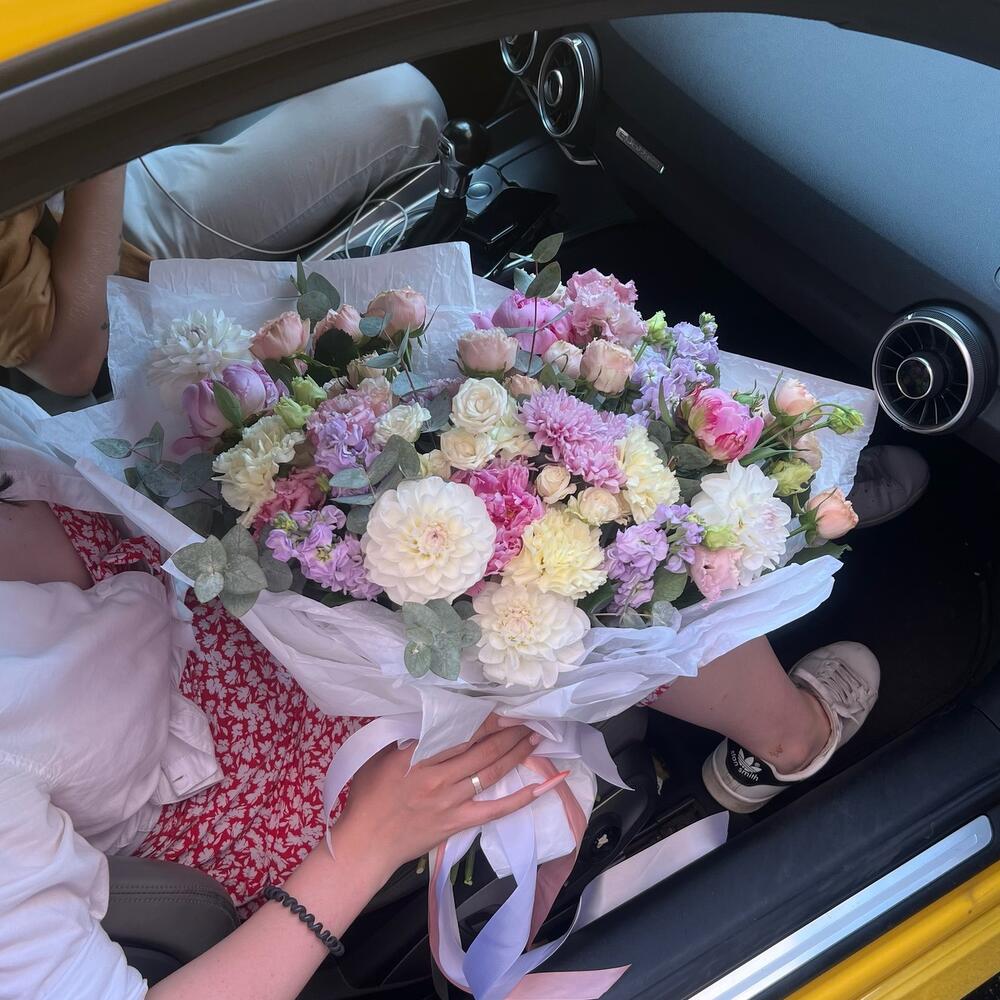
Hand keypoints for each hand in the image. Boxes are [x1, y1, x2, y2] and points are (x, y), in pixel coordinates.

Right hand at [331, 717, 567, 878]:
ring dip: (517, 754)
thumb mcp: (379, 755)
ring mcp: (450, 801)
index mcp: (418, 756)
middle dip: (509, 732)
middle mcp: (438, 777)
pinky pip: (494, 810)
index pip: (460, 733)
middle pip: (482, 750)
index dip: (487, 720)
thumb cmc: (368, 797)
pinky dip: (519, 799)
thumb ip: (404, 735)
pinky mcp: (457, 822)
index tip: (505, 708)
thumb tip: (426, 715)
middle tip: (529, 718)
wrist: (366, 843)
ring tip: (535, 738)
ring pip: (491, 773)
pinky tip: (539, 787)